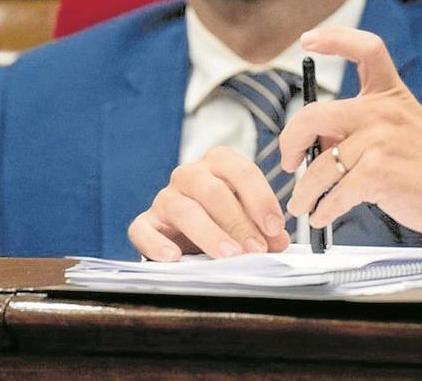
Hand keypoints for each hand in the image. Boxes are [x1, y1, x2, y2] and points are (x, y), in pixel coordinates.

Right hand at [128, 147, 290, 260]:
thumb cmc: (223, 218)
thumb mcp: (247, 218)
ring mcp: (165, 198)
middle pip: (213, 191)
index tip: (274, 228)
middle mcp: (190, 175)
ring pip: (184, 210)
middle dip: (238, 222)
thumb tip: (278, 242)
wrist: (185, 232)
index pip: (241, 171)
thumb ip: (264, 227)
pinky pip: (143, 230)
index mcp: (219, 163)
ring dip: (209, 234)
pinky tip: (174, 257)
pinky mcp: (146, 223)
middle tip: (256, 249)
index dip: (260, 199)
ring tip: (228, 255)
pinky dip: (157, 244)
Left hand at [278, 27, 421, 244]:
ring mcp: (380, 139)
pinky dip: (324, 210)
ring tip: (302, 206)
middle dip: (289, 142)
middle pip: (313, 114)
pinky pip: (334, 193)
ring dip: (304, 193)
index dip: (334, 38)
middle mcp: (384, 110)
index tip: (308, 40)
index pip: (365, 48)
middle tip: (288, 162)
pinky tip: (323, 217)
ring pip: (320, 165)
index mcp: (392, 94)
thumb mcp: (400, 132)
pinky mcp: (378, 171)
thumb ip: (359, 129)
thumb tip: (314, 143)